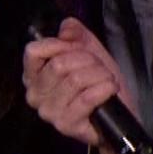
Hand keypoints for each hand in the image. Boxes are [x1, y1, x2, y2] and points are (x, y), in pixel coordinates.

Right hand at [22, 19, 131, 148]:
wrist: (119, 112)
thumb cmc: (98, 81)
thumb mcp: (88, 49)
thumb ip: (75, 33)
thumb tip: (66, 28)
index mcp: (33, 75)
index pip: (34, 51)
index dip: (59, 45)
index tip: (77, 48)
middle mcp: (35, 95)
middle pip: (59, 63)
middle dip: (87, 60)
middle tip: (99, 68)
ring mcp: (49, 112)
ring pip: (75, 79)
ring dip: (99, 75)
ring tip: (106, 80)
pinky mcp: (66, 125)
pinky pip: (87, 97)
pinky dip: (105, 88)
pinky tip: (110, 89)